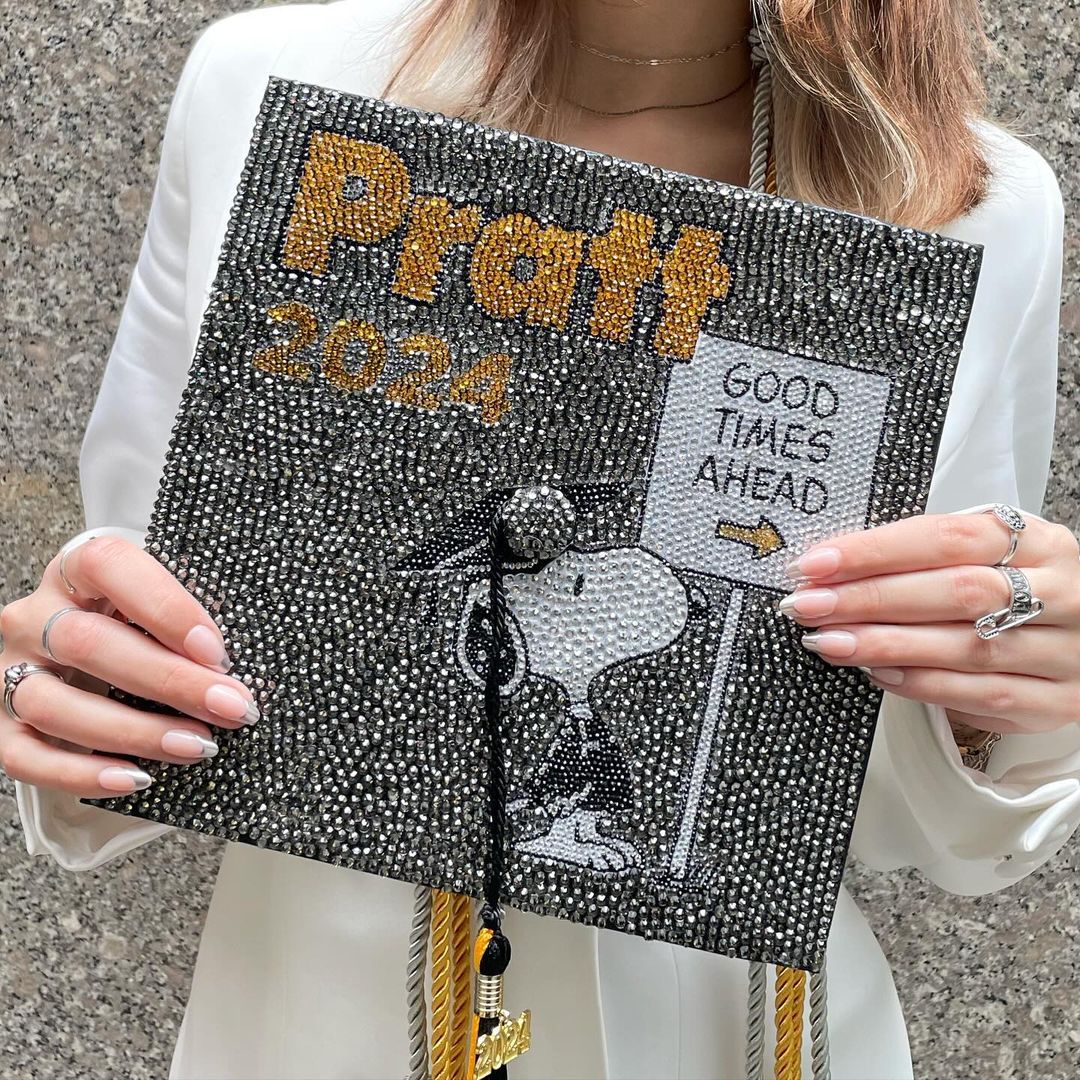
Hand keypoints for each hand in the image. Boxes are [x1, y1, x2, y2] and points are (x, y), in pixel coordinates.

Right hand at [0, 534, 259, 796]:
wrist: (95, 643)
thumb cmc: (144, 621)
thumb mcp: (166, 602)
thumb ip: (189, 622)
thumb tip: (233, 672)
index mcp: (78, 570)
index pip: (109, 567)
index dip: (165, 608)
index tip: (216, 650)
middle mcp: (34, 616)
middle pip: (87, 643)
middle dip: (169, 681)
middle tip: (229, 707)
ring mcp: (10, 669)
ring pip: (53, 704)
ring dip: (134, 731)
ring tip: (197, 745)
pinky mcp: (0, 723)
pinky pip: (24, 756)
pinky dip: (81, 774)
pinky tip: (137, 778)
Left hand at [777, 511, 1079, 734]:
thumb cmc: (1019, 590)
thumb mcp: (991, 557)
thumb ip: (928, 557)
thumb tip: (834, 568)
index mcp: (1040, 541)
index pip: (948, 537)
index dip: (876, 550)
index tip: (815, 564)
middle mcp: (1063, 592)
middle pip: (955, 592)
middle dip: (870, 599)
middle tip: (808, 605)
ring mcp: (1065, 651)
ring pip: (966, 647)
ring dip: (885, 645)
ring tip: (827, 642)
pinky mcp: (1058, 702)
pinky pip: (982, 695)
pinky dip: (921, 684)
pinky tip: (876, 674)